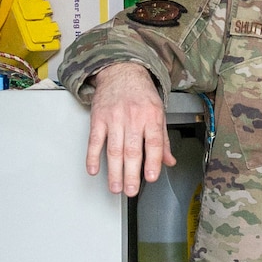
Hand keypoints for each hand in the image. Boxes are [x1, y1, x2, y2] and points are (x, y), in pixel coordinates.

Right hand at [85, 63, 174, 197]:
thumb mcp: (158, 112)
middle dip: (131, 173)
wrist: (121, 71)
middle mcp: (133, 117)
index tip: (150, 177)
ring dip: (114, 171)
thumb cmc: (141, 93)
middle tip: (131, 190)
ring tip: (115, 187)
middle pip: (132, 150)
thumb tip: (169, 161)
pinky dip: (92, 156)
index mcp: (152, 116)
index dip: (153, 161)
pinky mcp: (98, 118)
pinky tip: (94, 169)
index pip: (154, 142)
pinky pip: (94, 140)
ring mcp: (114, 118)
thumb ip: (163, 139)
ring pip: (114, 149)